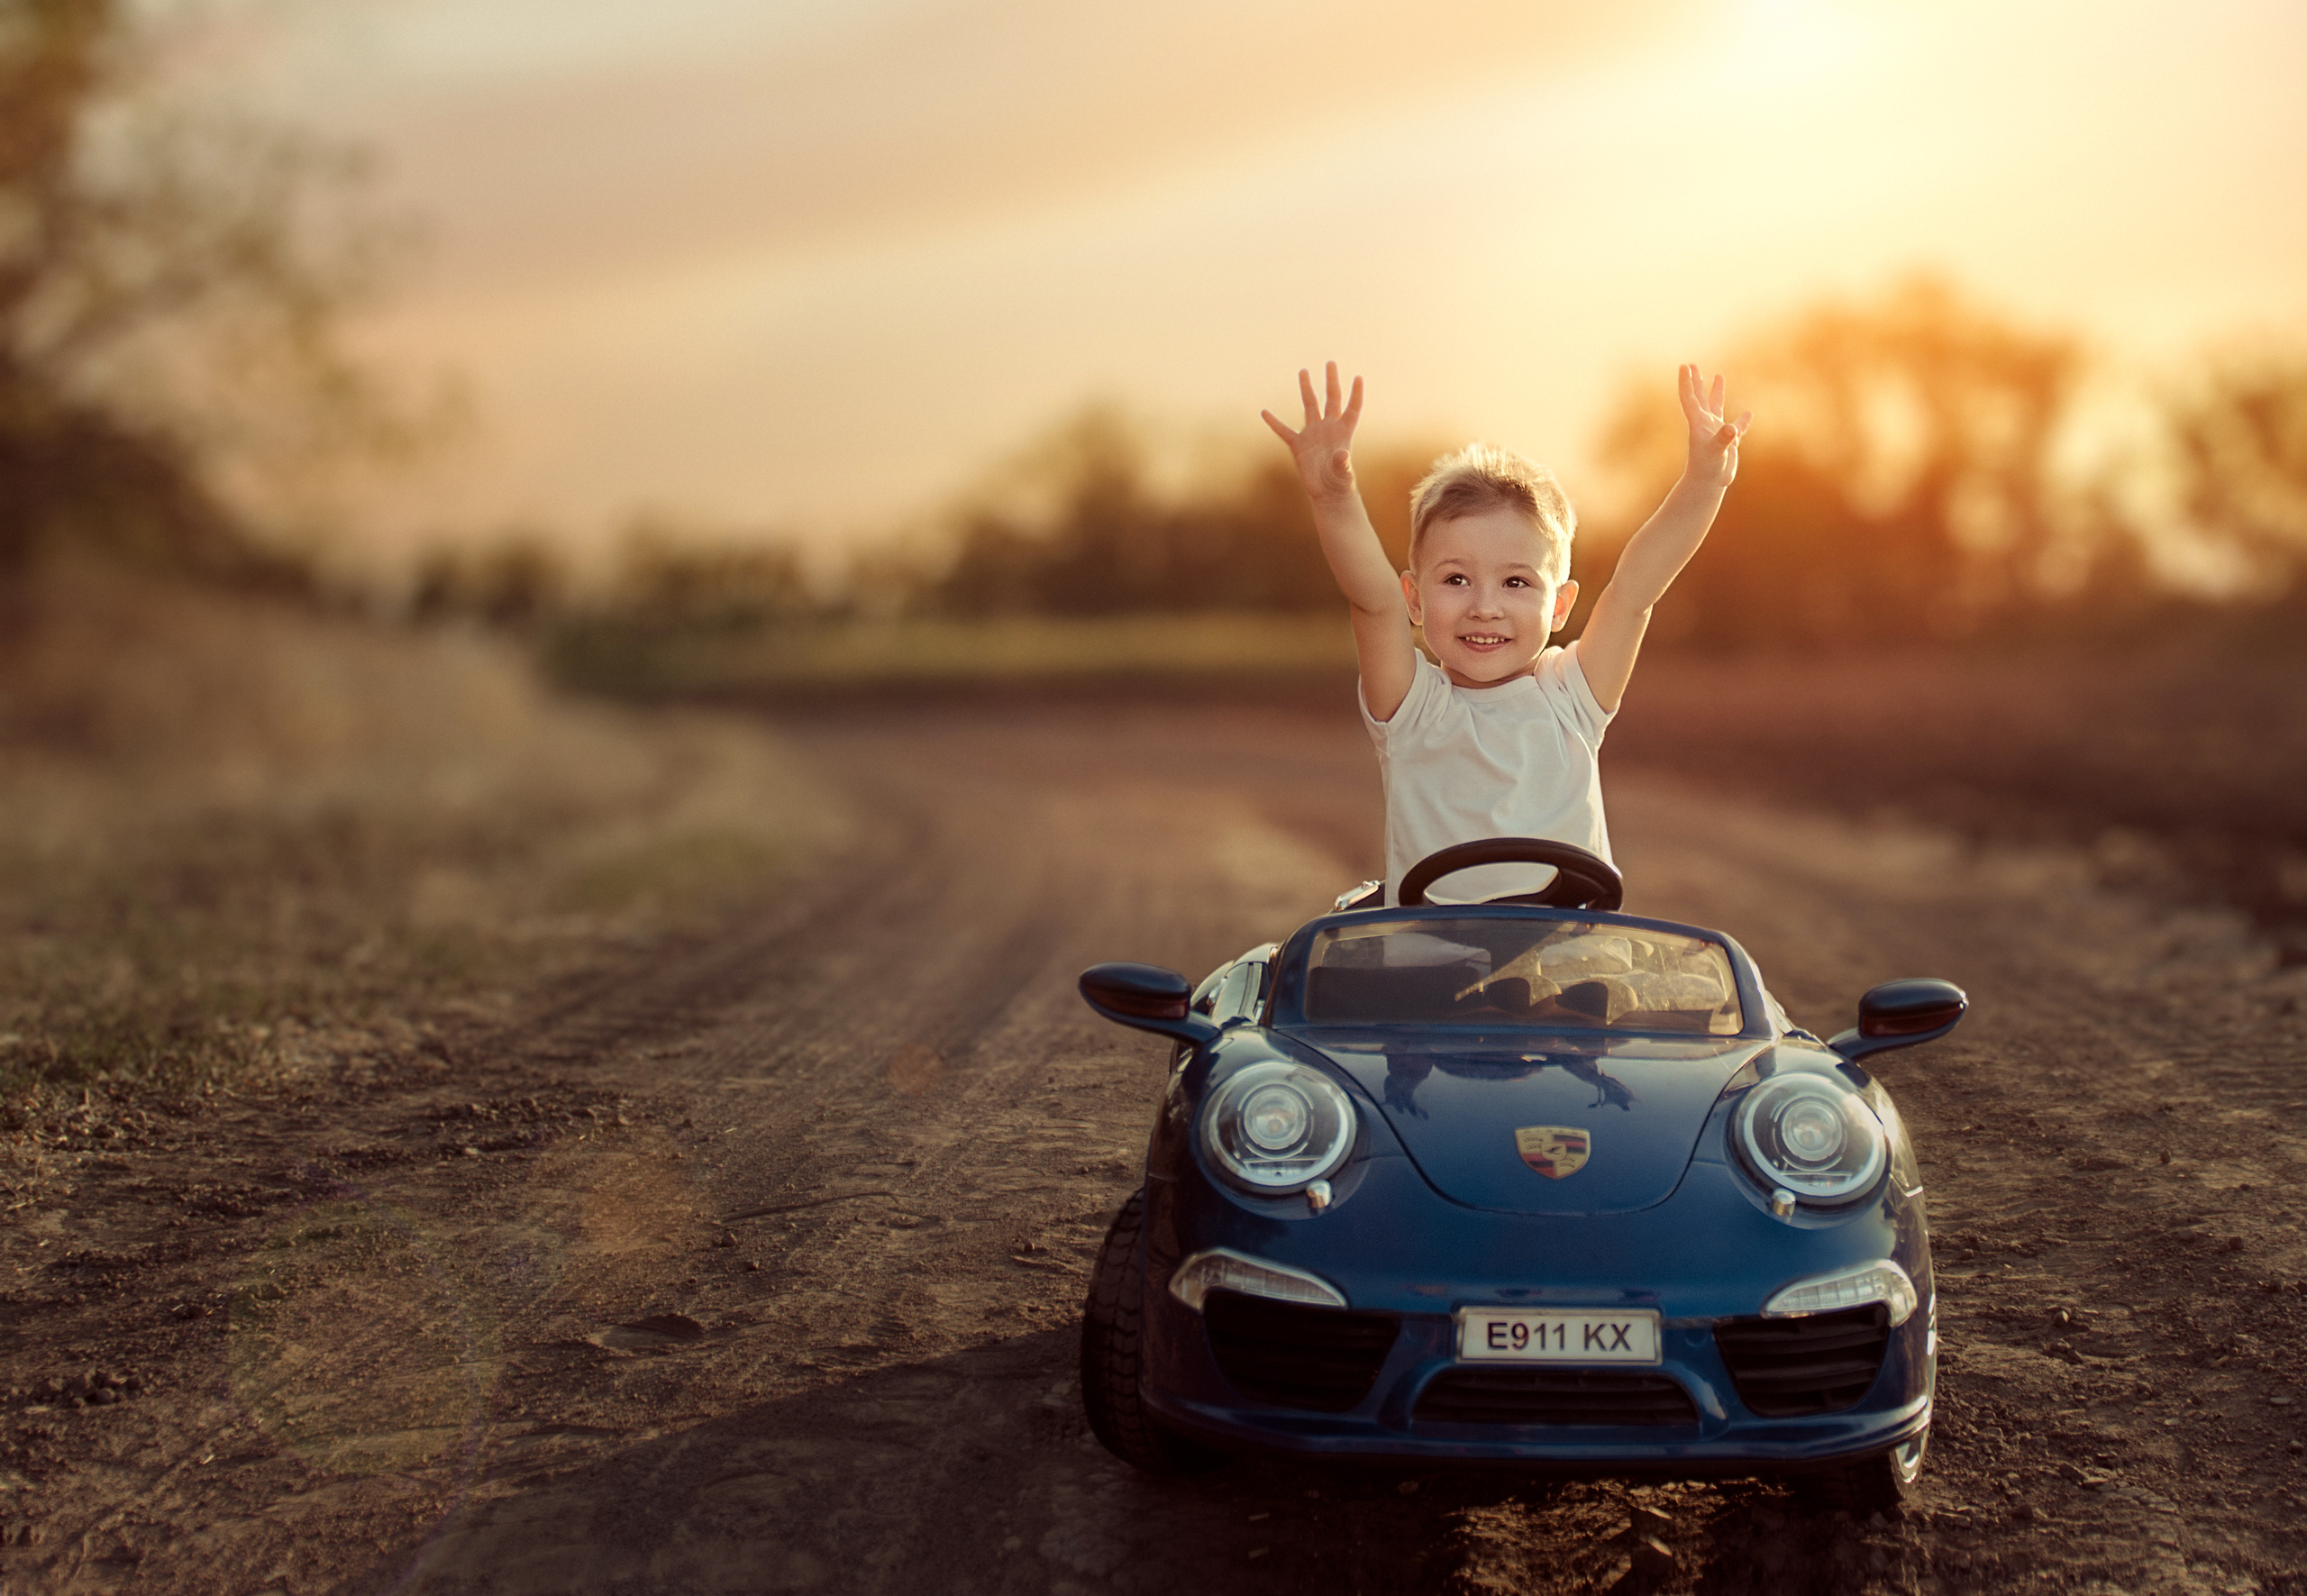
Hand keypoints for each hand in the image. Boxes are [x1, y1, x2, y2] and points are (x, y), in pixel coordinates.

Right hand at [1262, 362, 1363, 503]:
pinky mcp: (1298, 446)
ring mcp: (1313, 434)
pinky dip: (1274, 422)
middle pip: (1331, 399)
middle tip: (1331, 362)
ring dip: (1306, 389)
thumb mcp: (1344, 474)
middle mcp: (1328, 428)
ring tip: (1304, 370)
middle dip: (1331, 381)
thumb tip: (1342, 456)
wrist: (1327, 495)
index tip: (1358, 377)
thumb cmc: (1340, 485)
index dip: (1356, 394)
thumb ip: (1343, 464)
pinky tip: (1265, 412)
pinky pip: (1284, 431)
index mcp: (1343, 432)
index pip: (1352, 408)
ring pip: (1309, 406)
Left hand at [1679, 363, 1750, 489]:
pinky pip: (1737, 427)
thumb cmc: (1707, 468)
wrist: (1708, 484)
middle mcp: (1705, 424)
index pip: (1690, 398)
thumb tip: (1732, 429)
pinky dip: (1742, 420)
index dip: (1687, 382)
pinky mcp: (1728, 442)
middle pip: (1700, 397)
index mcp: (1698, 423)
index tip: (1684, 366)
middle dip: (1696, 380)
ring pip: (1716, 406)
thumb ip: (1723, 439)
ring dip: (1717, 391)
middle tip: (1692, 364)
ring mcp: (1717, 432)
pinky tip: (1748, 414)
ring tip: (1718, 376)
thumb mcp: (1715, 452)